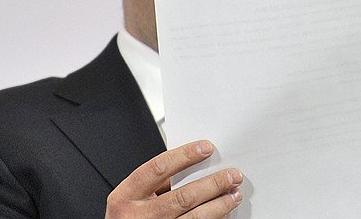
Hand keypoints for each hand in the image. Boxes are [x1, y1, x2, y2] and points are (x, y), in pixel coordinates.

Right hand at [105, 140, 243, 218]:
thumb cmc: (128, 217)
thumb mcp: (132, 196)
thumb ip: (156, 181)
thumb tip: (193, 164)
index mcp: (126, 197)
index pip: (158, 169)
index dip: (184, 156)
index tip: (206, 148)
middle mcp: (139, 217)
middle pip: (183, 197)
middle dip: (213, 184)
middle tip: (232, 175)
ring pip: (195, 218)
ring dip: (219, 205)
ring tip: (234, 194)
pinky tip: (224, 213)